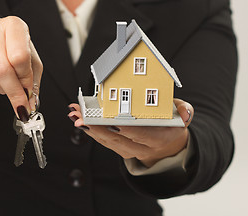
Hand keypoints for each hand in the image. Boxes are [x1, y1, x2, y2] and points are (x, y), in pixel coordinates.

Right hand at [0, 16, 42, 120]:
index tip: (28, 90)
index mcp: (13, 26)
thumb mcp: (31, 60)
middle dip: (14, 91)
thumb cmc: (14, 50)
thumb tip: (30, 104)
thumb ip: (32, 81)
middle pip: (2, 69)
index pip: (20, 57)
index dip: (25, 79)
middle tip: (19, 101)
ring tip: (4, 85)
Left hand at [68, 99, 192, 166]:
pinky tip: (79, 119)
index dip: (125, 128)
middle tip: (80, 117)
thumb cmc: (171, 126)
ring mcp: (128, 150)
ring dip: (88, 127)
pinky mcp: (119, 147)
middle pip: (116, 138)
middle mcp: (141, 148)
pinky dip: (90, 130)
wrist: (166, 147)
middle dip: (96, 127)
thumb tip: (186, 113)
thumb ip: (185, 111)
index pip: (140, 134)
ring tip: (74, 114)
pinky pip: (103, 140)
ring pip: (106, 140)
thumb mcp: (181, 117)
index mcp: (158, 138)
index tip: (110, 121)